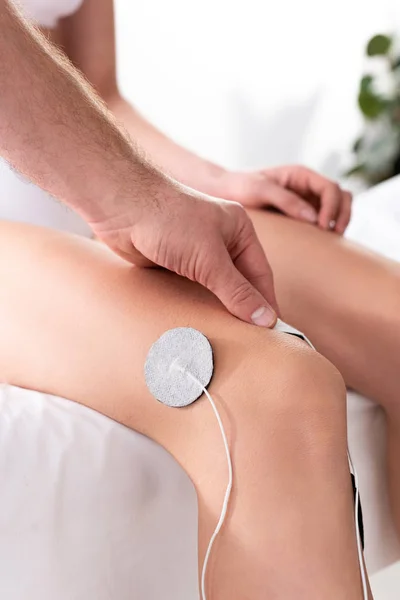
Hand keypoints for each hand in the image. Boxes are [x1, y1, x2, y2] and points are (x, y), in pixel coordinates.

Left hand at [89, 183, 277, 327]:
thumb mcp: (209, 258)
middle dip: (243, 308)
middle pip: (239, 282)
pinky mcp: (174, 263)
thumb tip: (265, 318)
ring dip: (218, 309)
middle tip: (251, 340)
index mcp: (239, 230)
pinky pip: (192, 289)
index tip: (271, 330)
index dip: (265, 302)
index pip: (260, 273)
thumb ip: (237, 291)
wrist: (121, 208)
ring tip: (227, 337)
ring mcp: (196, 251)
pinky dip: (196, 305)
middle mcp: (221, 240)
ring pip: (215, 288)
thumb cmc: (169, 220)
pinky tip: (200, 323)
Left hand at [213, 165, 351, 233]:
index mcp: (301, 175)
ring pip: (337, 209)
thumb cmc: (240, 186)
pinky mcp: (300, 217)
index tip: (322, 226)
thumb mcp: (261, 189)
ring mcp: (306, 202)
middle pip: (342, 197)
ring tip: (330, 242)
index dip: (332, 207)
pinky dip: (327, 231)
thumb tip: (314, 219)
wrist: (223, 191)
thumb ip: (287, 201)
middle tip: (334, 235)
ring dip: (339, 222)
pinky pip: (322, 223)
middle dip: (343, 215)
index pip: (331, 188)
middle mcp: (308, 188)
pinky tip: (320, 246)